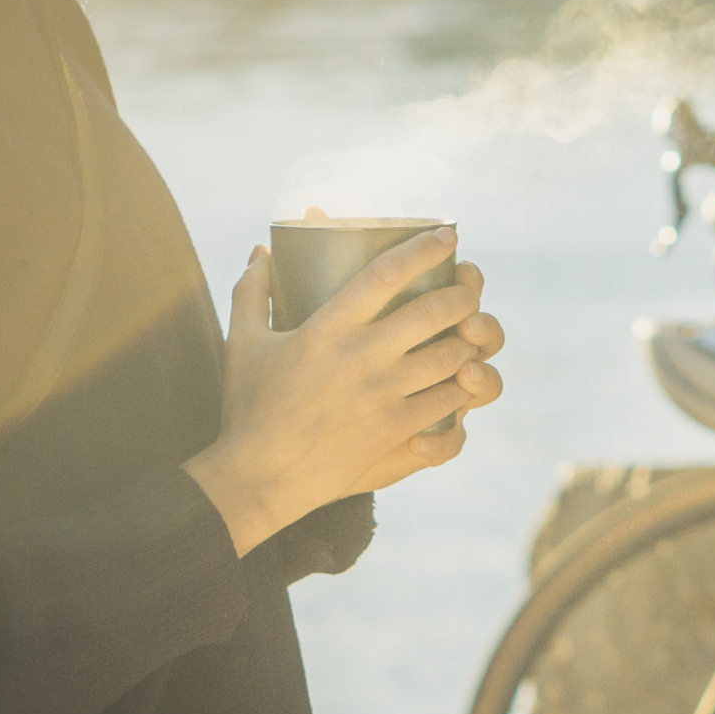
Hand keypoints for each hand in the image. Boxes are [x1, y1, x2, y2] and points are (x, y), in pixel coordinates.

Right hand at [182, 230, 505, 555]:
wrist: (258, 478)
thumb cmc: (248, 408)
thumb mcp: (244, 345)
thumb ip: (252, 293)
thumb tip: (263, 251)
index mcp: (328, 329)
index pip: (387, 273)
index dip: (424, 248)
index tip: (448, 235)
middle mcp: (363, 358)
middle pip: (436, 311)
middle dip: (464, 294)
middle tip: (468, 287)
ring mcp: (385, 397)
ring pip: (453, 357)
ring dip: (470, 341)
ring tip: (471, 332)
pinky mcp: (397, 432)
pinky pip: (450, 404)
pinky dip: (463, 388)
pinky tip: (462, 380)